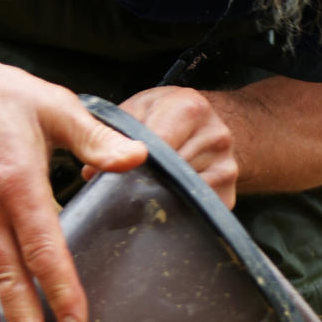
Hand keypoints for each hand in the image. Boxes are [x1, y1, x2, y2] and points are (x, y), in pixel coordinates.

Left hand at [100, 85, 239, 206]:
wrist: (209, 125)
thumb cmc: (167, 115)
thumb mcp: (138, 108)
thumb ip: (112, 134)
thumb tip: (93, 174)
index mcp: (191, 109)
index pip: (156, 147)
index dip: (131, 162)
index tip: (116, 170)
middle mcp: (216, 137)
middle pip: (167, 173)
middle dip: (143, 179)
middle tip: (129, 180)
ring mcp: (226, 168)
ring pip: (179, 195)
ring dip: (158, 195)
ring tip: (150, 184)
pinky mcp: (229, 196)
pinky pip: (193, 213)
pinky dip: (174, 209)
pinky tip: (167, 196)